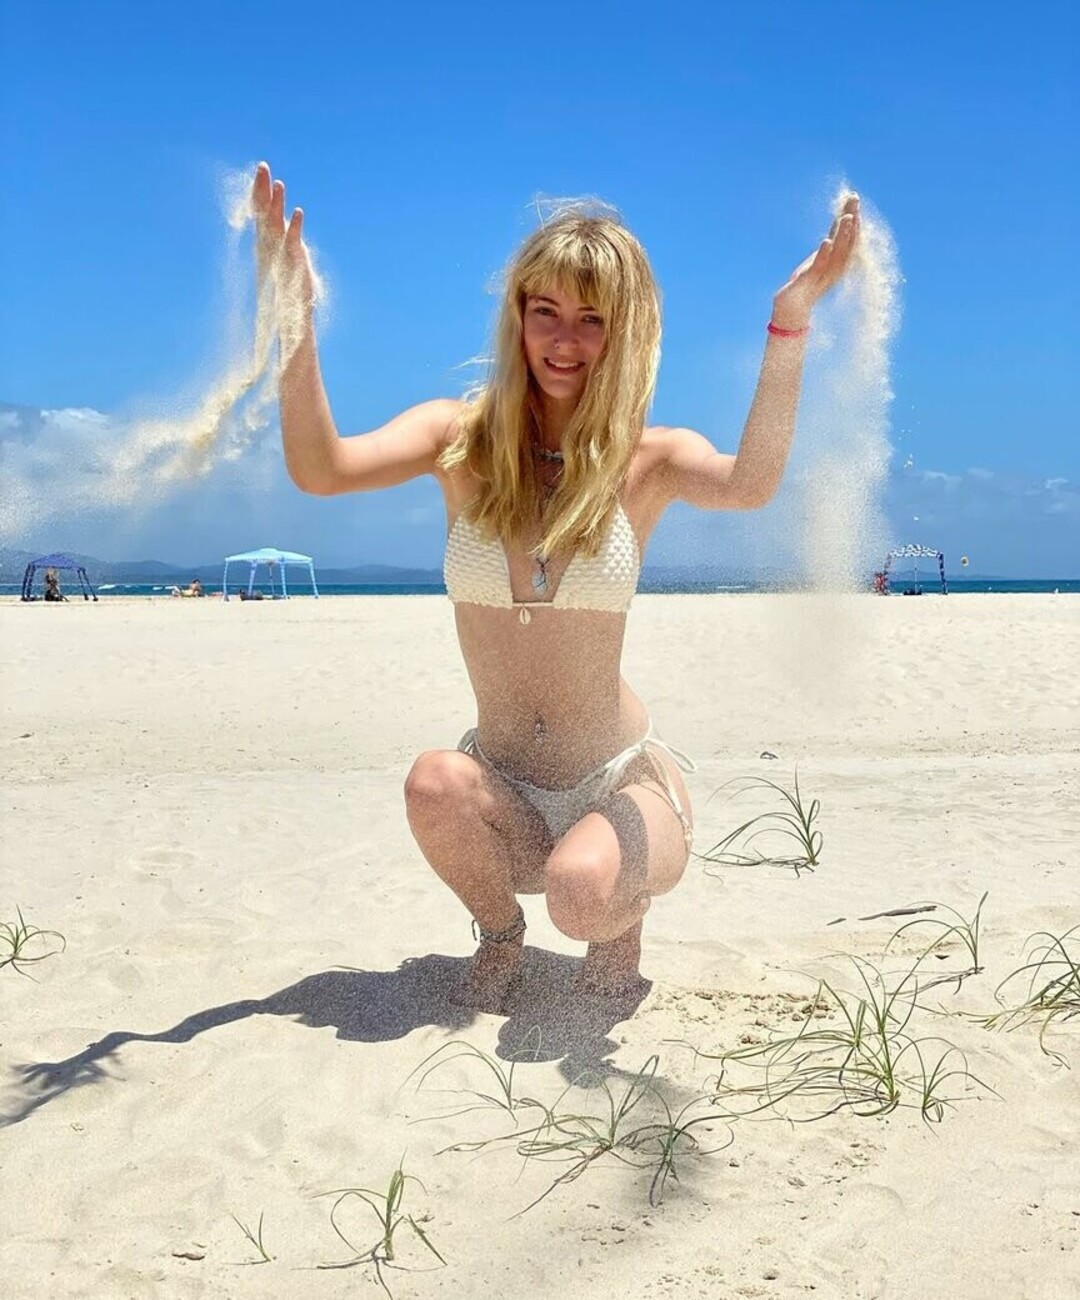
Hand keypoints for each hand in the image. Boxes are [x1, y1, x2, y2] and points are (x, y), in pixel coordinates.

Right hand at [251, 161, 315, 308]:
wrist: (292, 313)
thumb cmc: (287, 286)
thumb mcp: (283, 257)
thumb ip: (280, 238)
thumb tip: (276, 220)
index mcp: (267, 241)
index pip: (261, 211)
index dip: (260, 191)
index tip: (260, 170)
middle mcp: (270, 244)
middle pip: (264, 212)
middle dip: (263, 189)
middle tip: (262, 166)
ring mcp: (280, 253)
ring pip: (277, 224)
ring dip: (278, 204)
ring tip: (280, 184)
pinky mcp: (293, 262)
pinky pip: (293, 242)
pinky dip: (296, 227)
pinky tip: (300, 212)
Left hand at [771, 193, 860, 330]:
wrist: (792, 310)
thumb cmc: (807, 283)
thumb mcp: (822, 257)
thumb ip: (834, 239)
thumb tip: (844, 217)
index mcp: (839, 262)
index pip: (849, 236)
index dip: (853, 217)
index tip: (852, 197)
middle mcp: (836, 269)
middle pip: (848, 242)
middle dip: (852, 221)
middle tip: (854, 200)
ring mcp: (824, 276)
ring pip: (838, 254)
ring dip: (843, 235)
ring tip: (847, 218)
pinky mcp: (809, 282)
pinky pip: (819, 267)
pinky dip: (824, 254)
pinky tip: (826, 241)